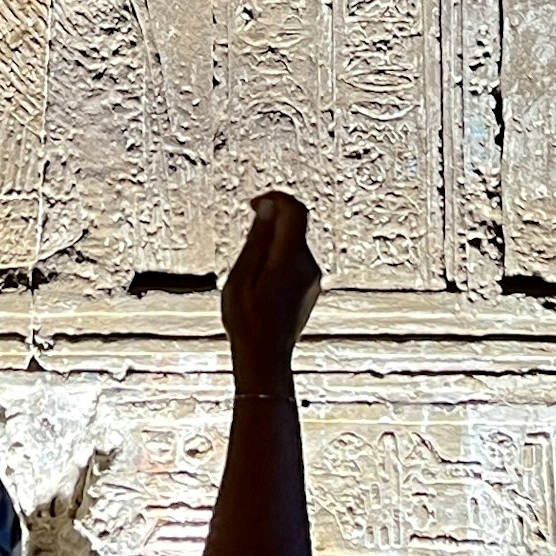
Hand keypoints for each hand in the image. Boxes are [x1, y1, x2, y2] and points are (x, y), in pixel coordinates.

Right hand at [222, 192, 319, 370]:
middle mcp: (308, 264)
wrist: (265, 356)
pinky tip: (260, 283)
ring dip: (273, 243)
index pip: (294, 210)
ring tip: (249, 271)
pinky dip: (278, 258)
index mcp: (290, 257)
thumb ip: (258, 238)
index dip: (275, 199)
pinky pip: (295, 261)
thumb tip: (269, 207)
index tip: (255, 204)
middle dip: (271, 222)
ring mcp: (312, 277)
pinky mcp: (310, 288)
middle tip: (246, 239)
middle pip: (295, 225)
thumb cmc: (248, 319)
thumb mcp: (242, 274)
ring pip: (294, 244)